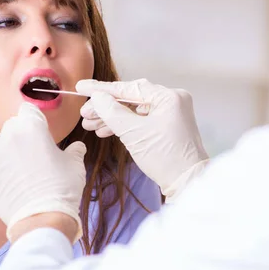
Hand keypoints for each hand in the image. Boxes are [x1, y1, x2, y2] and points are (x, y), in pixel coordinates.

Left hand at [0, 102, 86, 242]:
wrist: (41, 218)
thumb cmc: (62, 187)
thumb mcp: (75, 164)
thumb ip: (74, 150)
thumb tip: (77, 147)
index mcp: (31, 126)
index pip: (28, 110)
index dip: (36, 120)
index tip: (43, 133)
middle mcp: (7, 135)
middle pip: (14, 127)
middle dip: (24, 136)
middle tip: (38, 156)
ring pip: (2, 145)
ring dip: (11, 153)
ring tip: (26, 174)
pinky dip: (2, 170)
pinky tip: (15, 183)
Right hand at [76, 79, 208, 201]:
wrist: (186, 182)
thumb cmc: (164, 157)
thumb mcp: (133, 133)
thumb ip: (111, 111)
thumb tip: (96, 97)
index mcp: (169, 97)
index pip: (129, 88)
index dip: (102, 88)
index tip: (81, 86)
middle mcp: (172, 100)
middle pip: (131, 99)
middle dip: (106, 107)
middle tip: (84, 113)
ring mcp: (170, 113)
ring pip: (134, 111)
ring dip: (111, 117)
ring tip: (89, 124)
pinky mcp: (167, 127)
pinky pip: (141, 120)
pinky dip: (124, 125)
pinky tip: (104, 130)